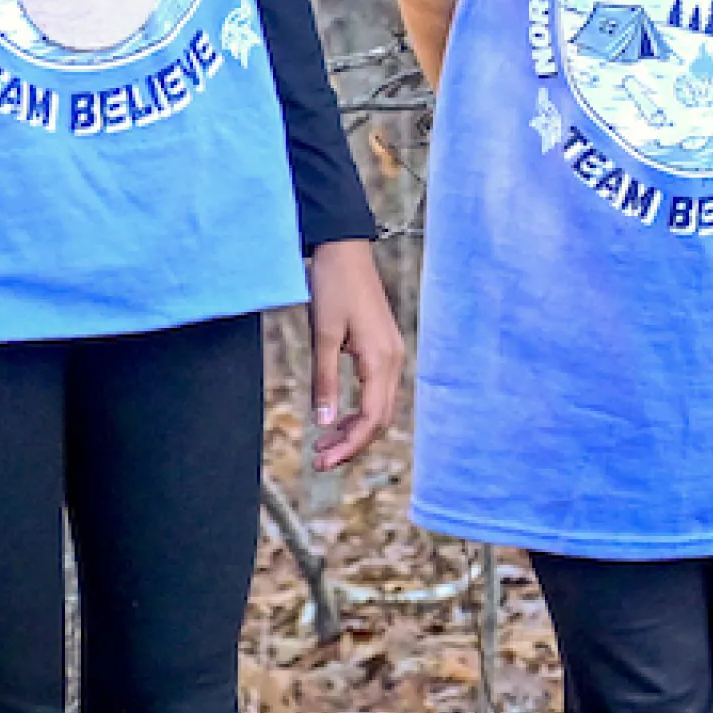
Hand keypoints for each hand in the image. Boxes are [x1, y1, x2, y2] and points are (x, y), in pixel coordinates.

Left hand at [304, 239, 403, 470]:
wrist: (345, 250)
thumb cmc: (333, 288)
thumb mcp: (322, 335)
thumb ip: (323, 381)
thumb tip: (323, 424)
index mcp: (380, 360)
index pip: (371, 419)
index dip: (348, 446)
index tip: (321, 462)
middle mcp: (393, 361)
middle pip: (380, 420)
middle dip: (352, 444)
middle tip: (318, 460)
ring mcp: (392, 355)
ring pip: (380, 408)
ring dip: (355, 430)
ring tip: (323, 443)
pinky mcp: (384, 349)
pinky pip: (377, 392)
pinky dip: (359, 411)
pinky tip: (337, 417)